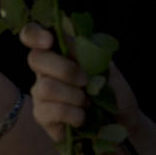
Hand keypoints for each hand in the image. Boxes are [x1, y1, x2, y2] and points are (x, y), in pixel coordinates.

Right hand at [21, 24, 139, 142]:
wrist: (124, 122)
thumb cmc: (113, 91)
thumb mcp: (105, 66)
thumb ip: (84, 49)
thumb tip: (66, 32)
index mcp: (57, 54)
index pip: (31, 35)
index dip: (33, 34)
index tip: (48, 40)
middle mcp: (44, 71)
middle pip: (35, 59)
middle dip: (64, 69)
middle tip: (85, 81)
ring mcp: (40, 94)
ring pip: (45, 88)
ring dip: (74, 96)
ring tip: (88, 103)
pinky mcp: (42, 117)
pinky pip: (51, 111)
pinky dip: (73, 114)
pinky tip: (82, 118)